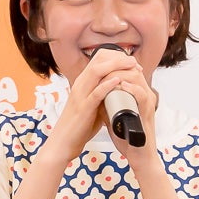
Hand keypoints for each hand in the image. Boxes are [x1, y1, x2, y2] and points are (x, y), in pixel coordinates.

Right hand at [40, 48, 142, 164]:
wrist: (64, 142)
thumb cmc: (79, 125)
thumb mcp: (92, 104)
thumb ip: (103, 95)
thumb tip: (120, 89)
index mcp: (83, 82)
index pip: (99, 58)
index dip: (117, 56)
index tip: (132, 63)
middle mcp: (81, 84)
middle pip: (99, 60)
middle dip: (120, 58)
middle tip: (135, 62)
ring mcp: (81, 95)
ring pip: (97, 71)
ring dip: (116, 65)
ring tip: (131, 66)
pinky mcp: (83, 108)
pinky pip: (96, 92)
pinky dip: (108, 85)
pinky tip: (118, 81)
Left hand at [103, 58, 159, 170]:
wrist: (139, 157)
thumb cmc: (127, 137)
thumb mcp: (113, 115)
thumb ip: (107, 103)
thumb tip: (94, 94)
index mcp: (137, 94)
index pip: (127, 70)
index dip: (112, 65)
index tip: (97, 66)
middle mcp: (145, 95)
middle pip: (132, 69)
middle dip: (115, 66)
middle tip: (100, 68)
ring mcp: (148, 103)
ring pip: (137, 78)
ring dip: (121, 74)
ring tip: (107, 75)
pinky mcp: (148, 113)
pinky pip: (142, 95)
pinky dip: (131, 88)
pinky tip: (121, 86)